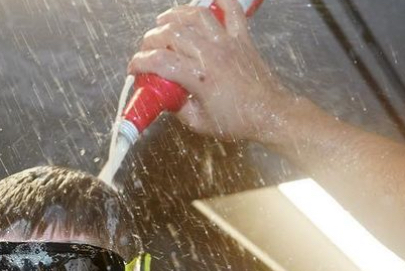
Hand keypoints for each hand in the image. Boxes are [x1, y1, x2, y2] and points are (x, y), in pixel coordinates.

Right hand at [127, 0, 297, 142]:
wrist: (270, 114)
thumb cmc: (238, 121)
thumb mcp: (199, 123)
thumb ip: (178, 108)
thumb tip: (165, 97)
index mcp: (199, 78)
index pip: (159, 61)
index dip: (139, 62)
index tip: (134, 68)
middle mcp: (211, 55)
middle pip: (172, 32)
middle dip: (151, 38)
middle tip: (146, 49)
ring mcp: (227, 42)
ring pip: (196, 15)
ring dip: (175, 15)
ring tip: (164, 22)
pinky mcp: (241, 37)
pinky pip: (231, 8)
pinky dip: (219, 0)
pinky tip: (205, 3)